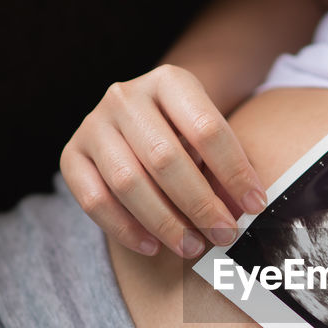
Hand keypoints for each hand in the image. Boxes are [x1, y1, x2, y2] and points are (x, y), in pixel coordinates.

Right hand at [60, 64, 268, 257]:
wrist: (137, 117)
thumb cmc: (184, 133)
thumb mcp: (210, 139)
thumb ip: (226, 169)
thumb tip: (245, 210)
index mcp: (169, 81)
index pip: (206, 129)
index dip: (234, 171)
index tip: (255, 205)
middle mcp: (125, 97)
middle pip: (165, 158)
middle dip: (200, 204)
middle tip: (225, 234)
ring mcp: (93, 124)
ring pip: (128, 182)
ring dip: (165, 222)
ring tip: (192, 247)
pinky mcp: (71, 155)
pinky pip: (94, 200)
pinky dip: (125, 229)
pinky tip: (153, 246)